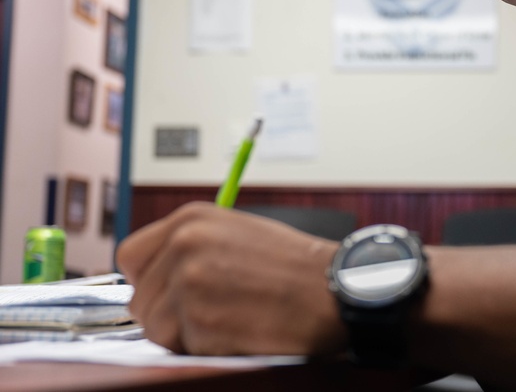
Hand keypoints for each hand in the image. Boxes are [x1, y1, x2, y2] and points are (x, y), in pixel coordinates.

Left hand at [116, 201, 343, 355]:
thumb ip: (192, 246)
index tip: (169, 292)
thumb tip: (155, 276)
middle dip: (168, 314)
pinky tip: (239, 330)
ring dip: (186, 335)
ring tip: (230, 319)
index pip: (130, 257)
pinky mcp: (200, 322)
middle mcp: (184, 245)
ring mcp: (190, 283)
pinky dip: (207, 348)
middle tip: (213, 311)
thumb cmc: (294, 266)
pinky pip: (182, 349)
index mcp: (191, 219)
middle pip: (140, 299)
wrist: (332, 290)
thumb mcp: (237, 233)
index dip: (148, 281)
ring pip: (155, 330)